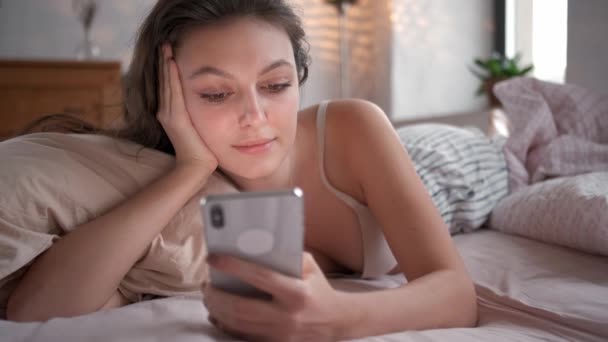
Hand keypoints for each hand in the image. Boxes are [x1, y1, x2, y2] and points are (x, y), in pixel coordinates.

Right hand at [157, 43, 217, 172]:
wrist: (196, 168)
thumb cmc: (203, 152)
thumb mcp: (200, 128)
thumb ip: (200, 116)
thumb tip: (212, 105)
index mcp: (172, 114)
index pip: (170, 86)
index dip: (169, 70)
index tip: (171, 53)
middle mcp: (167, 112)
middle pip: (165, 81)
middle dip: (165, 62)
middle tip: (166, 43)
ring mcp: (169, 114)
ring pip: (167, 83)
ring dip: (166, 65)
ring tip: (167, 48)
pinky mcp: (175, 117)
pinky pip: (173, 91)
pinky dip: (171, 76)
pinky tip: (171, 63)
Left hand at [202, 253, 348, 341]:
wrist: (337, 321)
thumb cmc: (319, 288)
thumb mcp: (310, 266)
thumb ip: (287, 255)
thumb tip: (256, 245)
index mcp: (298, 292)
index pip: (260, 277)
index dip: (234, 267)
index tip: (214, 258)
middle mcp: (288, 316)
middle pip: (242, 308)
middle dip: (217, 296)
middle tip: (206, 284)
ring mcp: (280, 334)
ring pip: (238, 325)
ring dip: (217, 310)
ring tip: (209, 296)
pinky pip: (242, 336)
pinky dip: (225, 325)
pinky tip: (217, 314)